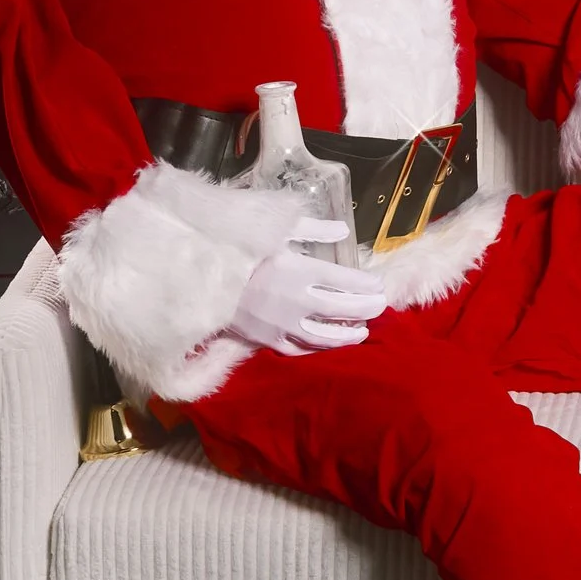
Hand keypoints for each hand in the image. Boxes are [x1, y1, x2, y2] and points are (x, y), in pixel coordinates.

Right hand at [227, 228, 389, 353]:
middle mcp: (296, 301)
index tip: (379, 285)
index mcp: (299, 271)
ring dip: (349, 334)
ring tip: (362, 331)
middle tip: (380, 306)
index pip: (346, 282)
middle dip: (367, 309)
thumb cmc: (240, 249)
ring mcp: (282, 324)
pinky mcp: (267, 340)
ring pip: (326, 336)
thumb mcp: (276, 231)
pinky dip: (318, 348)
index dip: (367, 285)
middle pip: (343, 310)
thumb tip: (343, 230)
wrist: (200, 278)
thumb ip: (313, 229)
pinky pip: (300, 349)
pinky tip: (329, 345)